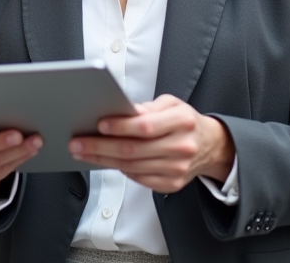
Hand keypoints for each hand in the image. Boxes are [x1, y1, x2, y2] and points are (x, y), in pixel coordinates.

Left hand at [68, 94, 234, 192]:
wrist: (211, 146)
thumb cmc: (185, 122)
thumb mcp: (171, 104)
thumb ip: (146, 108)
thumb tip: (119, 112)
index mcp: (182, 121)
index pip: (145, 126)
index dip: (120, 127)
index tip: (99, 125)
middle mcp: (181, 146)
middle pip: (133, 150)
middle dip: (100, 147)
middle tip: (78, 143)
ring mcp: (177, 168)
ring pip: (132, 167)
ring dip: (104, 160)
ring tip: (84, 153)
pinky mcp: (172, 184)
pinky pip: (139, 178)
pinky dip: (120, 170)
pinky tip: (106, 162)